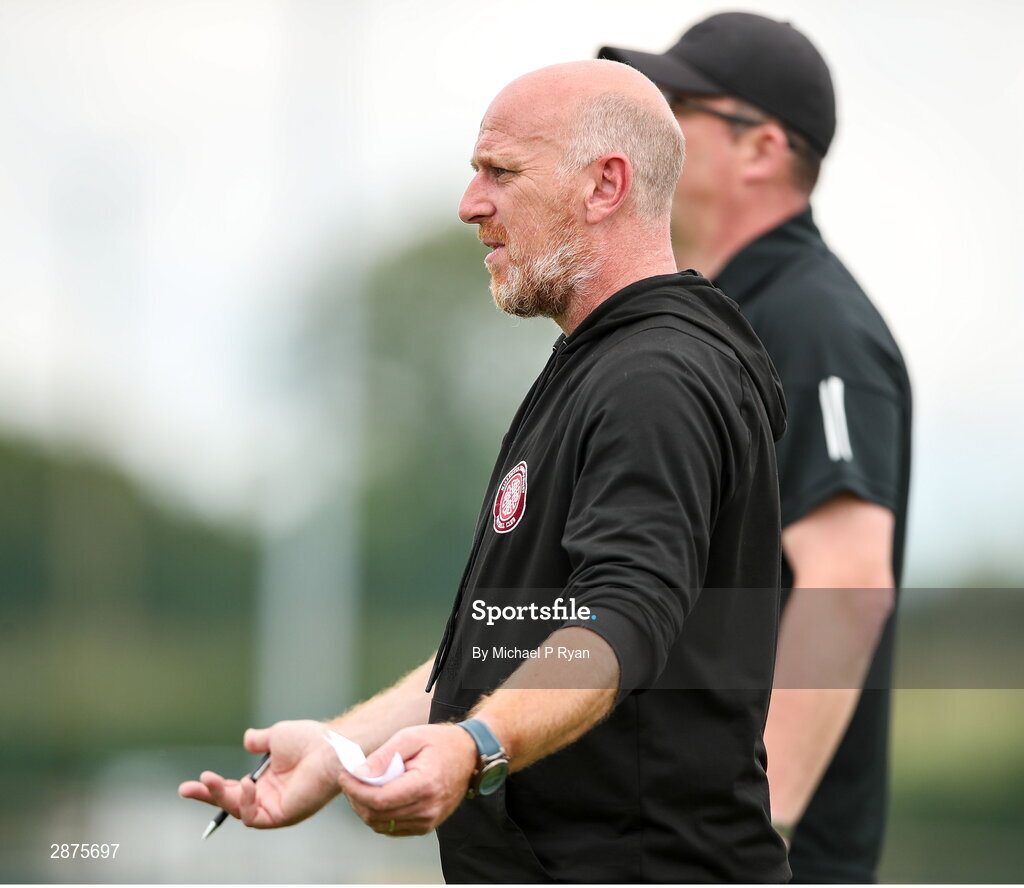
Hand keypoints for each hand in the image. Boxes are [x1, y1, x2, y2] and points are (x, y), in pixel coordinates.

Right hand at [178, 719, 341, 827]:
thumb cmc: (309, 740)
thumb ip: (260, 740)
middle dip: (208, 796)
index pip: (233, 789)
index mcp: (266, 781)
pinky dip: (245, 803)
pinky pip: (254, 817)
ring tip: (210, 780)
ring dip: (221, 797)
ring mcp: (275, 808)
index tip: (195, 781)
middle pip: (230, 803)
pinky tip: (245, 784)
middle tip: (187, 788)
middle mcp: (268, 797)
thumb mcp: (276, 736)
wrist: (329, 746)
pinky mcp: (283, 816)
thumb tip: (247, 738)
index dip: (213, 787)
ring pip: (238, 811)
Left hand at [338, 724, 477, 836]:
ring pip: (381, 825)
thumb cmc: (439, 742)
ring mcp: (428, 821)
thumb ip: (384, 756)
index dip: (356, 790)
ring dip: (364, 808)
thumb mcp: (411, 737)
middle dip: (356, 798)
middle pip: (377, 815)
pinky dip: (378, 816)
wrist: (468, 755)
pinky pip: (392, 828)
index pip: (379, 799)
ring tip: (360, 787)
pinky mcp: (426, 825)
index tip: (345, 775)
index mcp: (425, 785)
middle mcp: (428, 808)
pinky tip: (375, 797)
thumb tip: (359, 773)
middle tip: (349, 779)